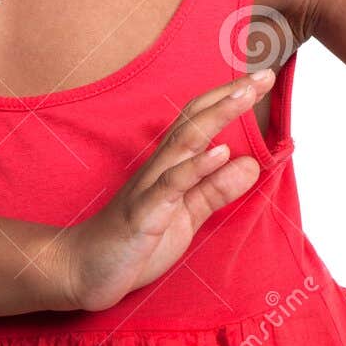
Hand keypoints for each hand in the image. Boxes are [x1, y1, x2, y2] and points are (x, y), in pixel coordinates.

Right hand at [52, 71, 272, 311]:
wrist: (82, 270)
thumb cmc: (133, 241)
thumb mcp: (186, 216)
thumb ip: (216, 190)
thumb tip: (251, 164)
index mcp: (171, 167)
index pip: (201, 122)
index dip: (230, 99)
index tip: (262, 79)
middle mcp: (160, 168)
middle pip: (195, 121)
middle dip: (229, 96)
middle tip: (263, 74)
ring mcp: (149, 188)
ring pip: (185, 142)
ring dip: (217, 116)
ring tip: (245, 95)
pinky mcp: (143, 214)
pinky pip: (170, 185)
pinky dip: (196, 167)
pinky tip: (220, 152)